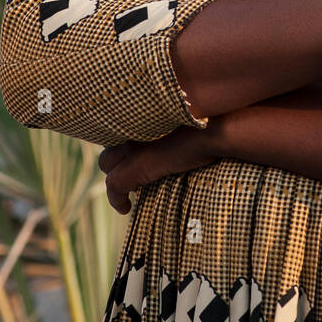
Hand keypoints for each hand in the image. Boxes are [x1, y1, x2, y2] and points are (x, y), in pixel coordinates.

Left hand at [99, 127, 220, 213]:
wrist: (215, 128)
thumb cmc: (210, 120)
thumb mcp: (188, 116)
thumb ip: (174, 123)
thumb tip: (182, 128)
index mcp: (142, 113)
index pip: (118, 129)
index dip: (124, 145)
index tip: (137, 155)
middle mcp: (132, 127)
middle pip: (109, 144)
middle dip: (117, 160)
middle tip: (133, 172)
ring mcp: (131, 146)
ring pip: (106, 164)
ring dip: (116, 176)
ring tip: (132, 189)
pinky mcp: (136, 166)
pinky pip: (114, 186)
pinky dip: (116, 199)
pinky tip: (125, 208)